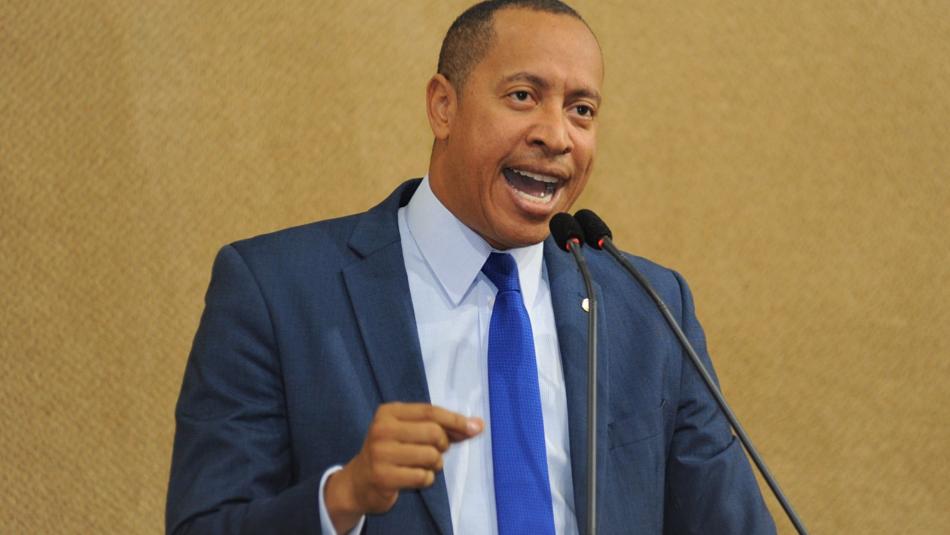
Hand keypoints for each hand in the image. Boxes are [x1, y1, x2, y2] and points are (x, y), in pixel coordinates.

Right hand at [325, 402, 483, 532]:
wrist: (359, 481)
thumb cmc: (392, 452)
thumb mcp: (409, 432)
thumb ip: (441, 427)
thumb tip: (477, 425)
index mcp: (388, 412)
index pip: (430, 412)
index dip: (456, 420)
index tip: (476, 428)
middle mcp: (382, 429)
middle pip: (434, 433)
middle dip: (443, 445)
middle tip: (435, 452)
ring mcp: (381, 453)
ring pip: (431, 456)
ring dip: (435, 464)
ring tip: (424, 465)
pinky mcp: (383, 477)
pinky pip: (423, 477)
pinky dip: (426, 479)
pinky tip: (414, 477)